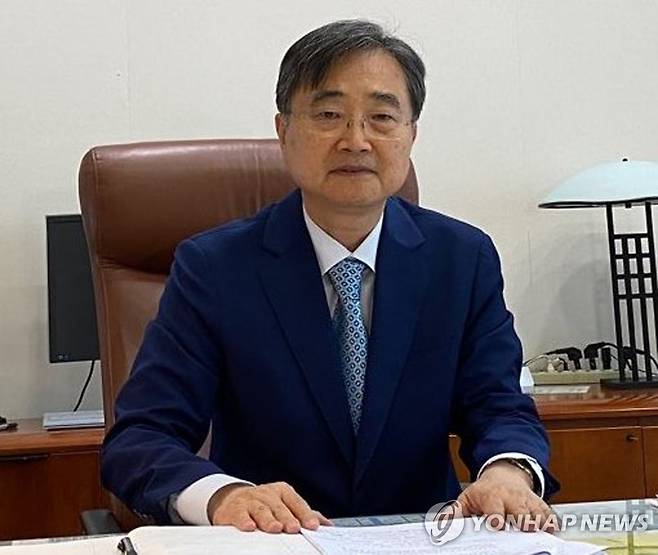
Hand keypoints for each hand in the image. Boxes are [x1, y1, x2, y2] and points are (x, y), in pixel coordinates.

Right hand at [208, 481, 332, 532]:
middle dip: (287, 517)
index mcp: (283, 491)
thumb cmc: (265, 504)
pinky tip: (250, 527)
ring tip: (276, 529)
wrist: (233, 499)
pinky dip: (245, 520)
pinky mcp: (235, 509)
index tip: (313, 526)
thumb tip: (327, 525)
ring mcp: (251, 500)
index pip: (296, 502)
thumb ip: (304, 513)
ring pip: (261, 510)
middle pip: (279, 507)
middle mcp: (267, 493)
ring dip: (268, 520)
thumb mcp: (284, 504)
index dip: (304, 514)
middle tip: (294, 528)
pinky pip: (240, 514)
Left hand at [456, 460, 555, 532]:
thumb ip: (456, 511)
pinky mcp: (539, 504)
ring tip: (539, 533)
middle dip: (523, 522)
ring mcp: (527, 501)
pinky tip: (551, 532)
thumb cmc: (485, 491)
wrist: (504, 473)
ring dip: (539, 524)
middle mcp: (511, 498)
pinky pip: (550, 514)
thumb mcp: (468, 498)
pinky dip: (552, 523)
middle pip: (520, 512)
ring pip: (537, 513)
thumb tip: (442, 523)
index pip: (495, 509)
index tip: (497, 525)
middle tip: (524, 529)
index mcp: (492, 497)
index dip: (496, 518)